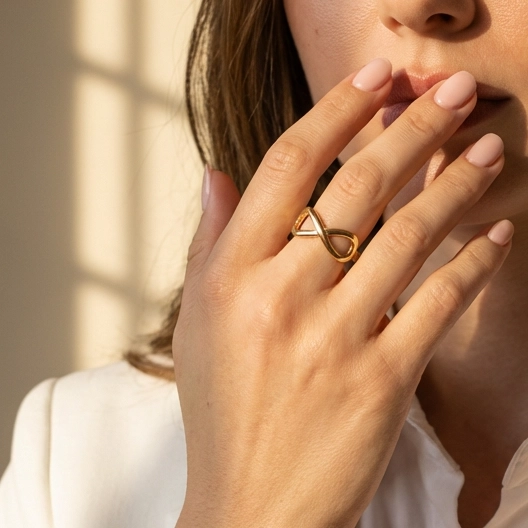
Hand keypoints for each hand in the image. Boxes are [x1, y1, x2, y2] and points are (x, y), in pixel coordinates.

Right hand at [173, 58, 510, 527]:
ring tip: (484, 146)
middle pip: (358, 187)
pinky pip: (440, 302)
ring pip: (409, 235)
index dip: (336, 112)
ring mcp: (335, 338)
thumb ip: (210, 240)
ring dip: (454, 182)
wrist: (252, 503)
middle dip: (412, 128)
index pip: (289, 167)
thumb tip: (219, 172)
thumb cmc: (220, 408)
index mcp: (230, 275)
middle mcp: (281, 296)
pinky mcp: (383, 380)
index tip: (373, 81)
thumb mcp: (197, 320)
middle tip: (448, 92)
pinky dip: (473, 260)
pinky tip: (494, 231)